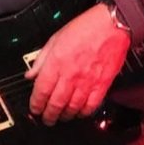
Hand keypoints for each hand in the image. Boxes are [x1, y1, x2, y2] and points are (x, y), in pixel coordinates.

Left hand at [27, 5, 131, 124]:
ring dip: (65, 115)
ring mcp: (87, 81)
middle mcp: (70, 75)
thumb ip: (41, 59)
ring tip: (61, 118)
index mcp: (56, 63)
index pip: (41, 91)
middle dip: (49, 115)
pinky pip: (92, 104)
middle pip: (56, 103)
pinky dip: (84, 112)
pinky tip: (80, 113)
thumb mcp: (54, 39)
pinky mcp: (103, 84)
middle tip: (46, 119)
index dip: (36, 104)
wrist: (112, 25)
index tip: (34, 109)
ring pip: (73, 107)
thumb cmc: (84, 29)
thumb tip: (31, 75)